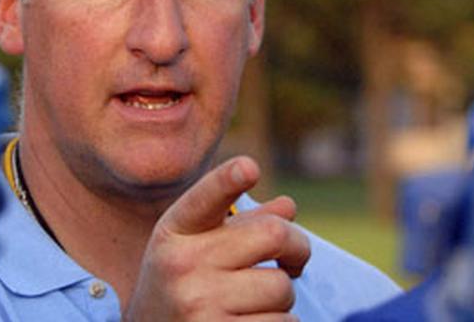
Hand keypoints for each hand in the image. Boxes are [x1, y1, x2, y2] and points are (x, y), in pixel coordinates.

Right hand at [124, 156, 310, 320]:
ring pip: (283, 289)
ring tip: (253, 305)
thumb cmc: (183, 287)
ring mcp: (200, 307)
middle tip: (293, 262)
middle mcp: (183, 266)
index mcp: (175, 233)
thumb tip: (288, 208)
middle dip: (297, 248)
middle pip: (273, 234)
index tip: (249, 167)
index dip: (228, 180)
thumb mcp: (197, 248)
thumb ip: (240, 225)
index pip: (206, 198)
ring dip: (282, 300)